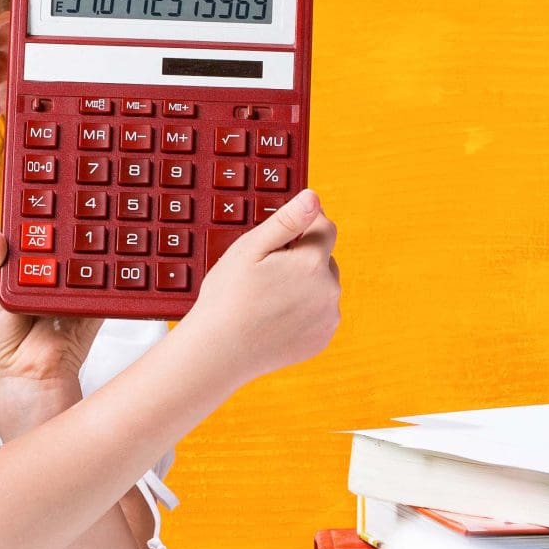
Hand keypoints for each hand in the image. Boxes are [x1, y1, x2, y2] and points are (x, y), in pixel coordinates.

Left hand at [0, 226, 105, 425]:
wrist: (27, 385)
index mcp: (20, 274)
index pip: (27, 240)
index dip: (30, 220)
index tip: (34, 197)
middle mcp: (47, 279)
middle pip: (57, 245)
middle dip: (59, 228)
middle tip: (60, 206)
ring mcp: (70, 293)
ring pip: (79, 261)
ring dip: (78, 248)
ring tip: (75, 231)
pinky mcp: (90, 309)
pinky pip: (100, 288)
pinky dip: (102, 275)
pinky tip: (98, 258)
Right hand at [187, 188, 340, 382]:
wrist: (220, 351)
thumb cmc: (228, 297)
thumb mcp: (250, 248)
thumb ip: (286, 220)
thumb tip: (313, 198)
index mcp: (312, 263)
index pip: (324, 226)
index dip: (303, 223)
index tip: (280, 234)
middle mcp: (328, 290)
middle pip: (323, 257)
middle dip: (301, 257)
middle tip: (265, 271)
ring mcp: (327, 317)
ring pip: (322, 286)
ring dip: (304, 283)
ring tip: (268, 295)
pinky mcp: (322, 338)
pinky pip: (319, 313)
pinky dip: (304, 310)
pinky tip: (276, 314)